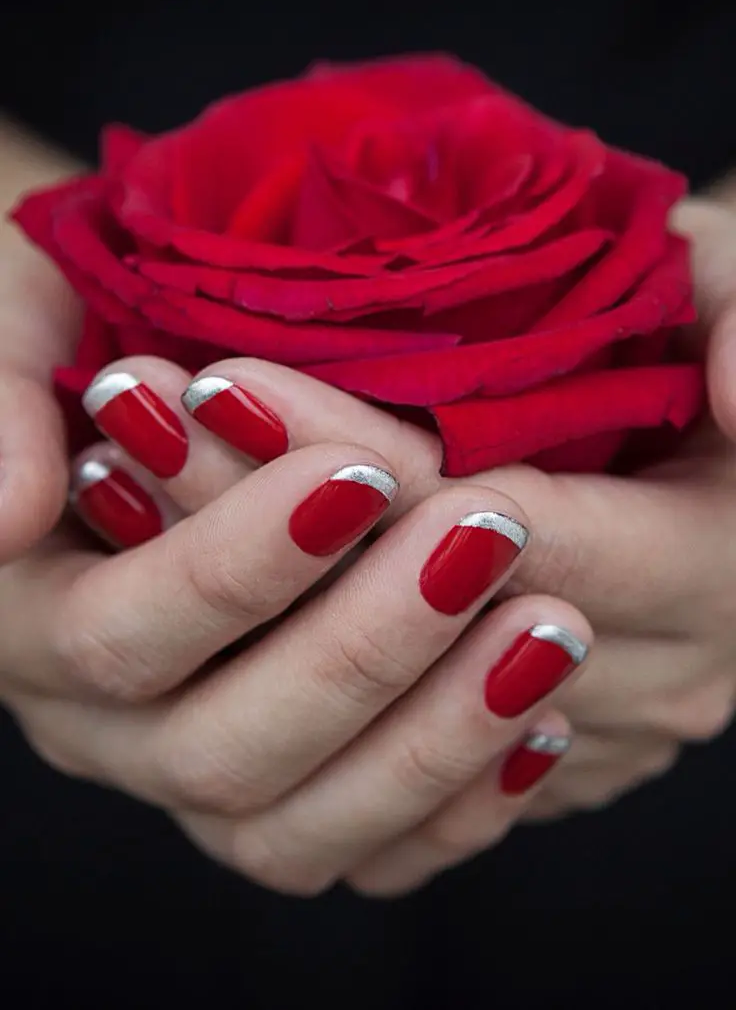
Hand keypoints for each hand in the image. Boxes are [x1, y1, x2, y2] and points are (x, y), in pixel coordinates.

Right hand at [0, 121, 590, 899]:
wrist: (133, 379)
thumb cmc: (75, 325)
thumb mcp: (15, 317)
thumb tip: (10, 516)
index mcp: (28, 620)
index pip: (120, 637)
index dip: (237, 569)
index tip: (357, 472)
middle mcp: (103, 726)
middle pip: (218, 750)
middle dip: (362, 649)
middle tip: (485, 536)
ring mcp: (197, 767)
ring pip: (295, 826)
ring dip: (429, 739)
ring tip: (543, 628)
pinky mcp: (284, 789)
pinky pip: (362, 850)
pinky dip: (454, 803)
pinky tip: (536, 720)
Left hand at [75, 198, 735, 867]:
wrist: (730, 466)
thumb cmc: (714, 341)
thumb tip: (734, 381)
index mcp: (718, 566)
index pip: (505, 525)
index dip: (356, 458)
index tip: (222, 382)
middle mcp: (660, 679)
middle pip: (421, 622)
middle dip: (264, 525)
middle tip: (138, 427)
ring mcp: (592, 743)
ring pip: (386, 708)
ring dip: (253, 606)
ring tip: (133, 492)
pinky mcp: (536, 772)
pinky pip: (391, 786)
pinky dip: (293, 701)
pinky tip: (194, 611)